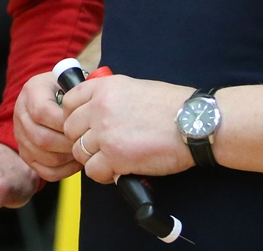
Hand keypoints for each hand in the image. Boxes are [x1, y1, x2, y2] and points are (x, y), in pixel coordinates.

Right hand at [13, 71, 78, 181]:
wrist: (53, 94)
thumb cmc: (67, 89)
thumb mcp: (71, 82)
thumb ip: (78, 93)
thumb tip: (91, 114)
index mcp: (32, 91)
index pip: (42, 112)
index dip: (64, 123)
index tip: (82, 124)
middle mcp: (21, 113)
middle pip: (41, 138)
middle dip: (68, 144)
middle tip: (86, 143)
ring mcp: (21, 136)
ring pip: (44, 157)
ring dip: (67, 158)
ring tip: (83, 151)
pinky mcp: (26, 154)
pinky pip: (45, 171)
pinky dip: (64, 170)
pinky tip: (75, 161)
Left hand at [62, 76, 195, 183]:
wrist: (193, 123)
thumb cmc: (170, 106)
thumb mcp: (134, 87)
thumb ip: (109, 96)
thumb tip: (91, 110)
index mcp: (104, 87)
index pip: (68, 103)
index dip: (75, 117)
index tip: (87, 126)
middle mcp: (99, 107)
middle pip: (70, 129)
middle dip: (82, 140)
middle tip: (102, 146)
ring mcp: (105, 132)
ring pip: (79, 152)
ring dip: (94, 158)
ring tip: (113, 158)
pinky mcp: (115, 157)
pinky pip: (93, 171)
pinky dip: (104, 174)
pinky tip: (119, 170)